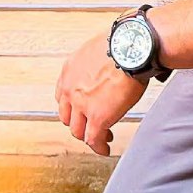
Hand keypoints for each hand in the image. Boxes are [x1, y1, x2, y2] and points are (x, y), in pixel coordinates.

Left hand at [54, 31, 146, 155]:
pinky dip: (99, 147)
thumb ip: (96, 62)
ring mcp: (82, 105)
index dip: (72, 106)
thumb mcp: (99, 49)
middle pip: (67, 116)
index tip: (80, 110)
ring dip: (88, 136)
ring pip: (78, 130)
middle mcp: (70, 89)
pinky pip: (93, 139)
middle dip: (78, 122)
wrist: (130, 49)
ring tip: (101, 138)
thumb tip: (109, 63)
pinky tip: (105, 148)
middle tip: (89, 125)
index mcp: (69, 71)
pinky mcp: (97, 118)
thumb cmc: (122, 45)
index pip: (62, 96)